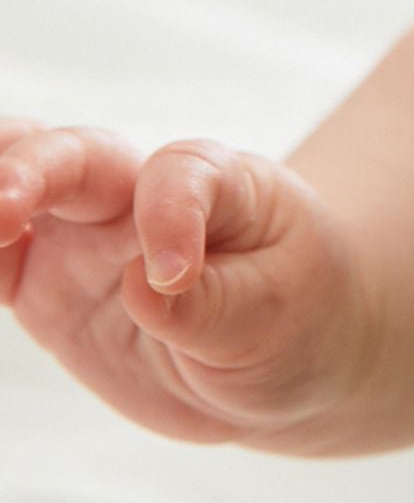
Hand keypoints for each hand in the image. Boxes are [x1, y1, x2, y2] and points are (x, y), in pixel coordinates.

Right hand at [0, 119, 376, 446]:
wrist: (283, 347)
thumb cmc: (296, 308)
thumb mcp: (281, 314)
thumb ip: (215, 306)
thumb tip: (147, 289)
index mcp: (216, 183)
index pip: (180, 176)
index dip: (170, 216)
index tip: (173, 276)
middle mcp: (138, 194)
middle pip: (75, 155)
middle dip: (29, 169)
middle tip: (4, 207)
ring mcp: (83, 235)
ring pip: (19, 183)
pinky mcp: (45, 282)